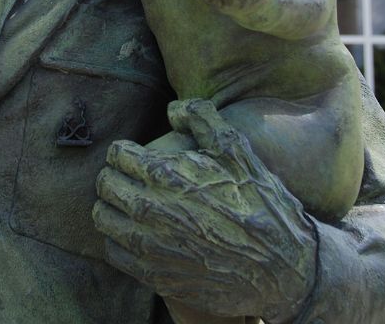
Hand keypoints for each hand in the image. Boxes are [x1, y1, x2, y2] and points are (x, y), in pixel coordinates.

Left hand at [92, 100, 317, 321]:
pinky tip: (136, 233)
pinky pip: (114, 252)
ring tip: (128, 203)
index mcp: (166, 175)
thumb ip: (201, 118)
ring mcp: (149, 246)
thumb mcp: (238, 150)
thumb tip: (171, 110)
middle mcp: (150, 210)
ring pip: (102, 217)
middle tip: (129, 177)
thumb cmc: (261, 204)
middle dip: (114, 175)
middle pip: (105, 184)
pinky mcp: (153, 275)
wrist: (282, 269)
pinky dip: (118, 240)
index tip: (134, 155)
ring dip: (110, 206)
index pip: (117, 154)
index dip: (125, 150)